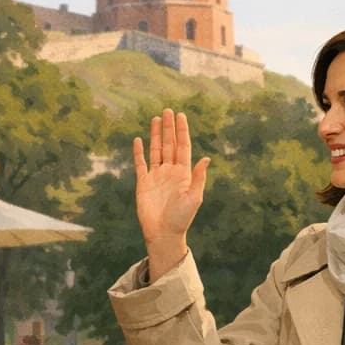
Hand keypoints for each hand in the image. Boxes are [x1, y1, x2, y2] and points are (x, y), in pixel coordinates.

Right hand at [134, 109, 210, 279]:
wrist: (163, 233)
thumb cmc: (181, 218)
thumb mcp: (194, 198)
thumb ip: (198, 177)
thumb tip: (206, 158)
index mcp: (184, 173)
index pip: (183, 147)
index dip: (182, 131)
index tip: (181, 116)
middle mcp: (170, 172)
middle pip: (169, 144)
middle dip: (169, 128)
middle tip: (168, 110)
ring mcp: (156, 176)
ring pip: (156, 150)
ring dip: (156, 135)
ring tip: (156, 119)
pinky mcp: (143, 183)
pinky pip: (140, 164)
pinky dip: (139, 152)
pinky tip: (139, 140)